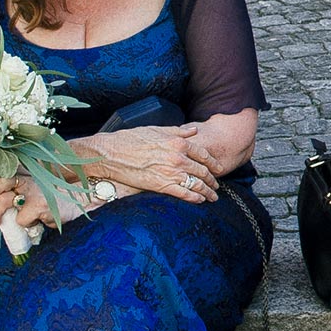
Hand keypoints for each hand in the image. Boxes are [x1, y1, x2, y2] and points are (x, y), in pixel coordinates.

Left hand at [0, 173, 55, 230]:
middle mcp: (23, 177)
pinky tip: (36, 219)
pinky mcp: (39, 204)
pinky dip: (25, 224)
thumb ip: (12, 191)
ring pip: (1, 204)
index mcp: (18, 171)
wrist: (81, 195)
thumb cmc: (53, 193)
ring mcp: (30, 189)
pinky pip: (21, 219)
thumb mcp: (31, 188)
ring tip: (6, 221)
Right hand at [78, 125, 217, 202]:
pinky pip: (184, 194)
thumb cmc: (130, 139)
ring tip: (212, 196)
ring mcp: (171, 173)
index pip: (203, 154)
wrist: (112, 154)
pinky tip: (200, 201)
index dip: (213, 163)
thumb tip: (194, 130)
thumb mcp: (157, 130)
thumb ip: (178, 132)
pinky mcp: (162, 186)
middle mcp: (178, 158)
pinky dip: (195, 198)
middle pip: (202, 171)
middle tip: (216, 185)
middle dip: (212, 180)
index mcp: (178, 143)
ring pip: (197, 184)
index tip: (218, 168)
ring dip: (207, 191)